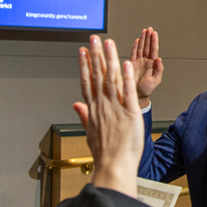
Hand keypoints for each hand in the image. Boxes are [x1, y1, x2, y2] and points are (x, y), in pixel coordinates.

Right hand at [73, 35, 143, 197]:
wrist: (113, 167)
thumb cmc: (104, 154)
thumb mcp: (89, 133)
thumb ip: (84, 115)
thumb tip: (76, 105)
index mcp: (93, 110)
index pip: (87, 82)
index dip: (85, 65)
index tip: (83, 51)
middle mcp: (103, 106)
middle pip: (98, 75)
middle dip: (96, 55)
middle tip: (94, 38)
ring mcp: (116, 108)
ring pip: (112, 78)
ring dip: (110, 59)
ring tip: (108, 43)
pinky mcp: (130, 113)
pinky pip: (128, 92)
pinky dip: (127, 77)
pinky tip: (125, 63)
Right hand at [130, 27, 163, 108]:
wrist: (137, 96)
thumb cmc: (147, 90)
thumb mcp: (156, 81)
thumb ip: (159, 70)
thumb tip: (159, 59)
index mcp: (152, 64)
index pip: (154, 50)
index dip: (154, 41)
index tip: (154, 33)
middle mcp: (145, 62)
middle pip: (147, 47)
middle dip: (148, 37)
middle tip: (149, 29)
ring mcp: (138, 62)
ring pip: (141, 48)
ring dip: (142, 39)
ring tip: (144, 31)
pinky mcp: (131, 65)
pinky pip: (133, 54)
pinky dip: (135, 47)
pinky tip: (137, 41)